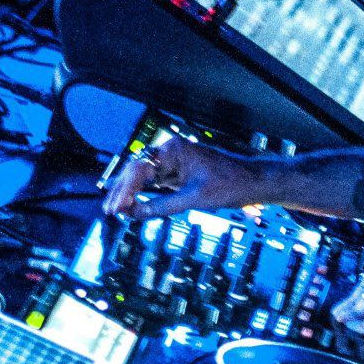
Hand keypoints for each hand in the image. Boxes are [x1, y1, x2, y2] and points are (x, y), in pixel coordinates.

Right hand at [101, 136, 263, 218]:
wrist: (253, 182)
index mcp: (173, 150)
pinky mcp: (179, 172)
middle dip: (122, 191)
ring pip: (143, 176)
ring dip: (130, 193)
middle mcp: (171, 151)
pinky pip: (155, 182)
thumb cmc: (230, 185)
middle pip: (136, 170)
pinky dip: (144, 194)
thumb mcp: (194, 199)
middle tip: (110, 210)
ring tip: (116, 210)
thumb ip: (163, 206)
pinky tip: (134, 206)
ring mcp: (174, 161)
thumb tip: (136, 213)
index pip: (139, 169)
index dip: (125, 190)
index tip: (117, 208)